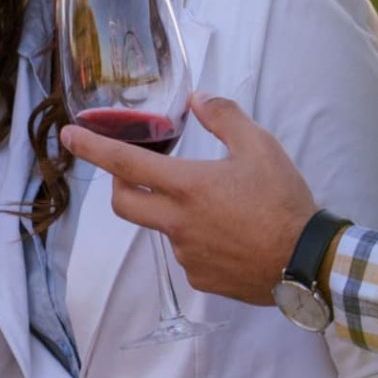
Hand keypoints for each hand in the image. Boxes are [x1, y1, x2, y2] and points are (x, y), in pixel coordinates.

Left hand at [60, 91, 318, 304]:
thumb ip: (225, 117)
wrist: (308, 262)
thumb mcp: (261, 146)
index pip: (124, 163)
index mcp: (187, 186)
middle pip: (123, 203)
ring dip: (171, 212)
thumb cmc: (284, 201)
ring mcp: (186, 254)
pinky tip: (229, 235)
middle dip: (119, 185)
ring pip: (161, 227)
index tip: (68, 134)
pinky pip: (187, 253)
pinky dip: (197, 239)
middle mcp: (177, 222)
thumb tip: (199, 98)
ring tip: (217, 207)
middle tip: (137, 172)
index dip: (91, 146)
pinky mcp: (200, 278)